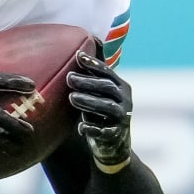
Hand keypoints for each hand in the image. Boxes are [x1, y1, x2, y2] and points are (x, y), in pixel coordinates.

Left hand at [65, 53, 132, 170]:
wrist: (113, 144)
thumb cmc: (101, 112)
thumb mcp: (99, 93)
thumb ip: (93, 76)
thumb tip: (83, 48)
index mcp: (120, 87)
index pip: (107, 72)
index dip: (93, 64)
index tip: (78, 56)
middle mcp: (124, 101)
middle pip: (107, 87)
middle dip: (88, 82)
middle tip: (69, 78)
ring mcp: (121, 118)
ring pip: (107, 107)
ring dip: (89, 101)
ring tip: (72, 97)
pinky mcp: (115, 135)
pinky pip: (104, 131)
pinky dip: (93, 129)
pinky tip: (81, 127)